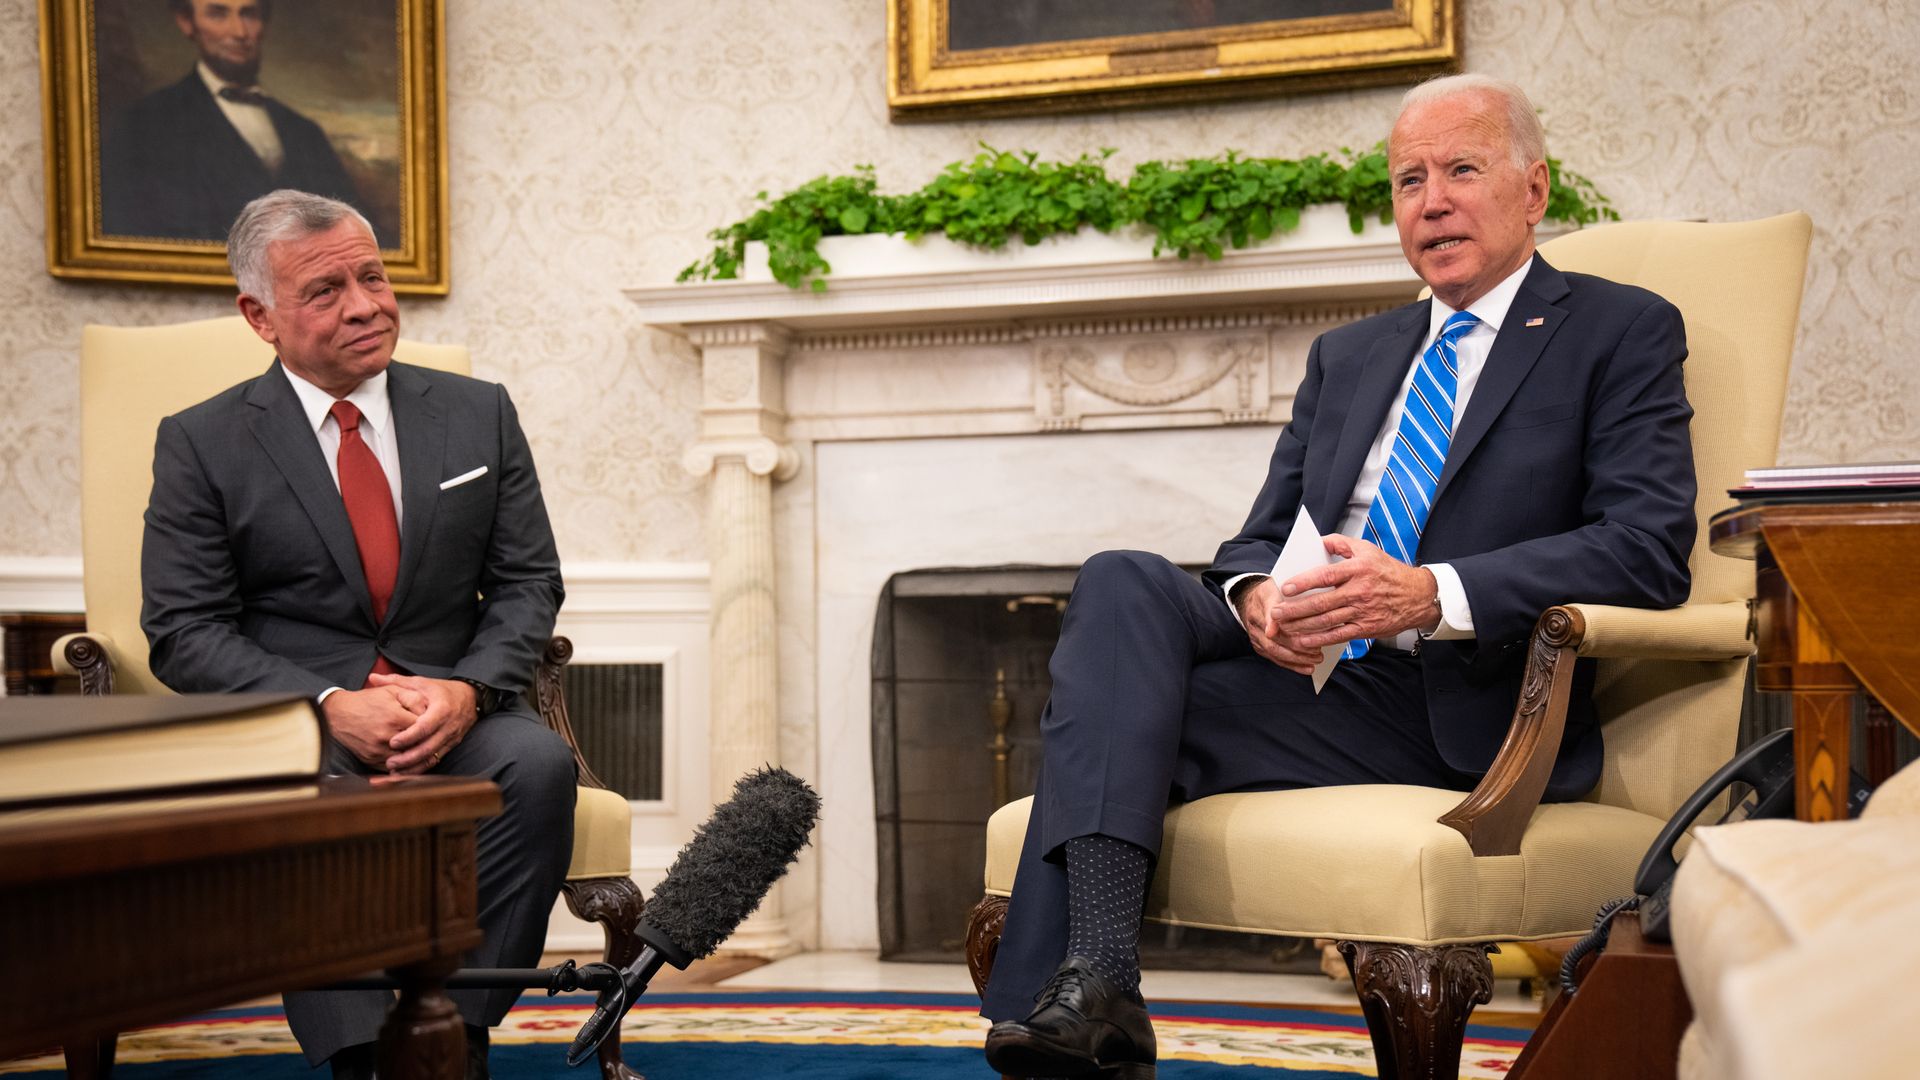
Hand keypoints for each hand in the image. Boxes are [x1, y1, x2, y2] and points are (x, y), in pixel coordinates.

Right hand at [321, 684, 429, 769]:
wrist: (338, 714)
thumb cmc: (367, 700)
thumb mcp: (391, 691)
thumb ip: (412, 697)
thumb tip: (428, 709)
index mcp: (394, 717)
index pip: (422, 727)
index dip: (429, 725)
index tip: (432, 724)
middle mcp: (386, 736)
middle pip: (416, 745)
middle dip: (424, 742)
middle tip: (430, 738)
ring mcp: (378, 750)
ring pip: (405, 758)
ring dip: (414, 755)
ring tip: (420, 748)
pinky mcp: (371, 759)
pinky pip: (391, 767)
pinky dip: (401, 764)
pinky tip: (406, 758)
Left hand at [364, 673, 479, 774]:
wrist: (471, 698)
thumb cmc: (442, 691)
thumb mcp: (422, 683)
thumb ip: (397, 681)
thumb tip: (372, 678)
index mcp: (441, 709)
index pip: (425, 726)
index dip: (409, 736)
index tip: (392, 742)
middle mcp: (448, 726)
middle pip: (428, 746)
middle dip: (409, 757)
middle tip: (390, 763)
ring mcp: (451, 738)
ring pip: (433, 757)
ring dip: (414, 767)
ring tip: (395, 772)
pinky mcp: (451, 746)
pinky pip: (436, 760)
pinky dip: (421, 768)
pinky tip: (407, 773)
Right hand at [1236, 577, 1329, 675]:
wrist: (1249, 598)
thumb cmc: (1268, 592)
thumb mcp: (1274, 589)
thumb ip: (1280, 602)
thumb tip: (1285, 619)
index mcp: (1260, 607)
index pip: (1270, 618)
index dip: (1284, 628)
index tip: (1300, 636)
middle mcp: (1255, 625)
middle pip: (1274, 642)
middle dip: (1298, 648)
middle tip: (1317, 651)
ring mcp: (1256, 638)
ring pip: (1276, 653)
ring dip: (1297, 659)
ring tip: (1316, 659)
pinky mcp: (1260, 647)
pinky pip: (1276, 659)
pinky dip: (1293, 665)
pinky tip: (1307, 668)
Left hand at [1272, 535, 1440, 648]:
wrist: (1419, 595)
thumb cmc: (1390, 571)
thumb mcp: (1368, 550)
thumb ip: (1341, 543)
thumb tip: (1318, 541)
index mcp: (1359, 569)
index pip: (1326, 575)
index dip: (1303, 582)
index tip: (1285, 587)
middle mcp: (1360, 591)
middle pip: (1321, 602)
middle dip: (1295, 609)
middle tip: (1276, 612)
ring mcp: (1363, 611)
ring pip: (1327, 620)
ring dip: (1302, 625)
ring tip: (1284, 626)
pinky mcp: (1366, 628)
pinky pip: (1339, 635)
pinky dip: (1319, 639)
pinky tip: (1304, 640)